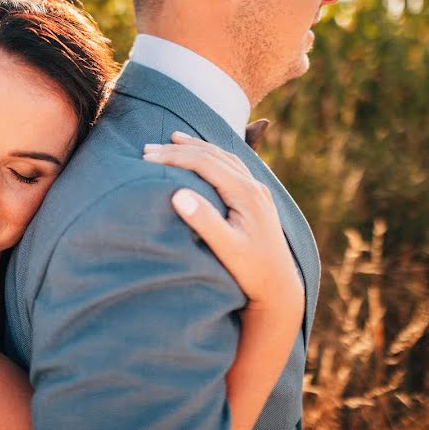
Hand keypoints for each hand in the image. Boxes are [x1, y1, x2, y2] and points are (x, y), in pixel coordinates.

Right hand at [143, 131, 302, 312]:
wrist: (281, 288)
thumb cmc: (251, 272)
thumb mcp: (226, 249)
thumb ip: (204, 221)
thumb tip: (178, 194)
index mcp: (245, 194)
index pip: (205, 163)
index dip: (175, 156)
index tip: (148, 157)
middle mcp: (254, 186)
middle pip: (213, 156)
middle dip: (180, 149)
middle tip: (149, 149)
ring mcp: (258, 192)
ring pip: (224, 157)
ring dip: (197, 148)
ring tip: (174, 140)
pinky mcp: (258, 199)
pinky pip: (233, 166)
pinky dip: (213, 156)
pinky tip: (205, 157)